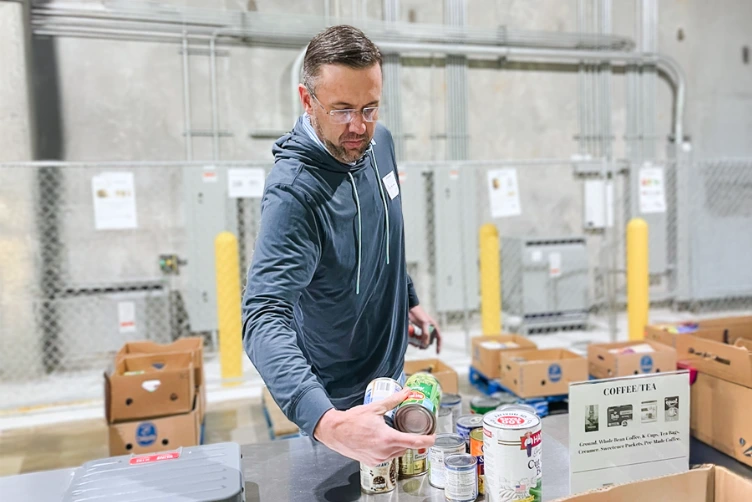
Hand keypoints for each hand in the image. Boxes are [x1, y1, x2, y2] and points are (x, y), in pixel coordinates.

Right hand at [313, 388, 435, 465]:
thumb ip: (393, 400)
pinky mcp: (373, 461)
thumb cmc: (352, 420)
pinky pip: (388, 456)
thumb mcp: (375, 408)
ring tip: (398, 432)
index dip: (427, 440)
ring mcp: (378, 458)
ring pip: (398, 453)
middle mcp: (384, 451)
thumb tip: (406, 392)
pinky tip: (386, 440)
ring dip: (401, 444)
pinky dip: (391, 449)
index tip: (434, 436)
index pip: (414, 442)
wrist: (335, 432)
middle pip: (407, 447)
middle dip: (412, 439)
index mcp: (387, 438)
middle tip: (414, 429)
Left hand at [409, 305, 441, 353]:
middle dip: (425, 345)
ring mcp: (424, 330)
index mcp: (434, 327)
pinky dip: (415, 340)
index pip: (439, 338)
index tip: (437, 353)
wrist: (410, 308)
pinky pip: (417, 338)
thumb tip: (426, 344)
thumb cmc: (418, 314)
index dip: (439, 346)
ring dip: (418, 343)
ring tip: (413, 343)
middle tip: (419, 347)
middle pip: (430, 341)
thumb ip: (426, 334)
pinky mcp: (418, 330)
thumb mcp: (423, 323)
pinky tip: (411, 340)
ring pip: (423, 340)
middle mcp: (430, 329)